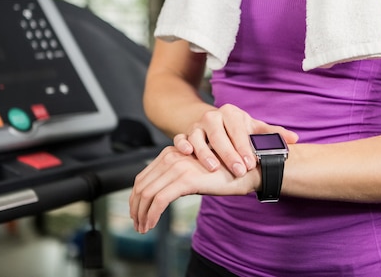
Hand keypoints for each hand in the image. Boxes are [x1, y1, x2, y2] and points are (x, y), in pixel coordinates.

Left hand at [129, 145, 258, 232]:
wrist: (245, 170)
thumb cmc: (222, 172)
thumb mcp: (194, 171)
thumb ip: (176, 176)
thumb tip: (158, 194)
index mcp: (170, 152)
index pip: (142, 177)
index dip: (135, 197)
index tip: (136, 212)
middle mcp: (172, 156)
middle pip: (141, 185)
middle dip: (135, 208)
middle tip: (138, 224)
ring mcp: (178, 167)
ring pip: (147, 194)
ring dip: (142, 214)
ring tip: (144, 227)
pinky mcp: (186, 179)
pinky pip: (160, 200)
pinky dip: (152, 215)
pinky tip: (152, 224)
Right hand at [173, 104, 297, 176]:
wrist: (210, 123)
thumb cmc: (236, 129)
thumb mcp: (253, 129)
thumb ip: (272, 134)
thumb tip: (294, 139)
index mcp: (231, 113)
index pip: (238, 131)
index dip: (244, 147)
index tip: (251, 163)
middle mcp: (212, 117)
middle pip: (219, 136)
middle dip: (229, 155)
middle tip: (238, 171)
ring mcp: (197, 126)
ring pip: (198, 137)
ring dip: (205, 153)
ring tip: (214, 168)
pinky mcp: (184, 134)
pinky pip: (180, 139)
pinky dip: (182, 145)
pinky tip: (187, 154)